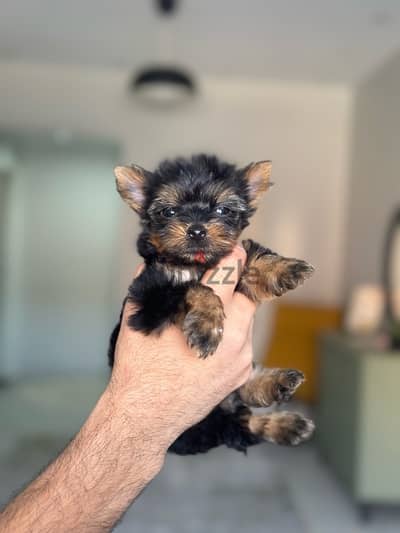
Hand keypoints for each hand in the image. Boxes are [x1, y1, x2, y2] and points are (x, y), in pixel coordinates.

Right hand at [108, 244, 255, 452]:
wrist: (145, 419)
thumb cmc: (139, 369)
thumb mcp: (138, 319)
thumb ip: (150, 284)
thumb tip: (154, 262)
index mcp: (211, 319)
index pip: (232, 272)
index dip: (232, 254)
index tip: (230, 247)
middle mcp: (235, 338)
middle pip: (247, 294)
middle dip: (233, 284)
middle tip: (213, 281)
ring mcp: (242, 359)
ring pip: (247, 318)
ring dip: (230, 308)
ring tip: (202, 313)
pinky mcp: (242, 374)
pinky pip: (244, 341)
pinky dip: (230, 331)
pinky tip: (206, 337)